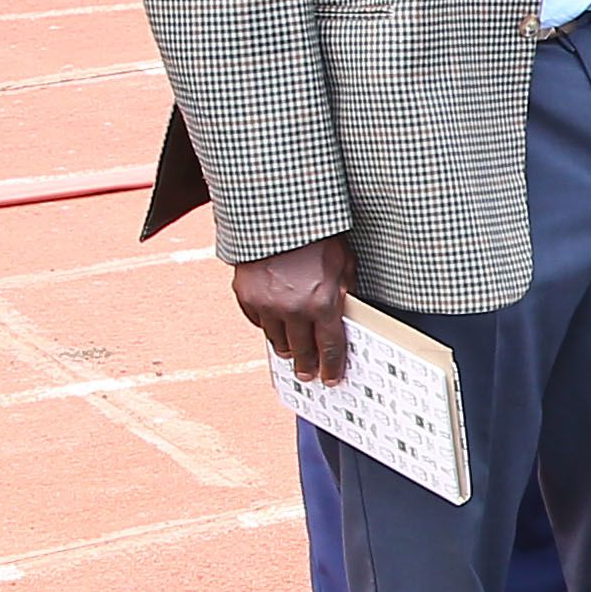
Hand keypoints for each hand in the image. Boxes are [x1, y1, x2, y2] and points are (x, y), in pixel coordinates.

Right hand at [232, 235, 354, 387]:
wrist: (277, 213)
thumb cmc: (316, 234)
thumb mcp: (344, 263)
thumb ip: (343, 292)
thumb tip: (345, 313)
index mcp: (322, 303)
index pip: (329, 347)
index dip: (331, 367)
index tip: (331, 378)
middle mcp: (293, 309)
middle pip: (301, 351)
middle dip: (307, 366)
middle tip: (309, 374)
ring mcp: (266, 304)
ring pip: (277, 341)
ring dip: (287, 348)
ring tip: (293, 351)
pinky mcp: (245, 295)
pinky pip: (258, 322)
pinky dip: (268, 325)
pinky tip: (276, 324)